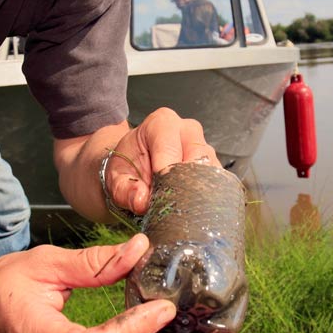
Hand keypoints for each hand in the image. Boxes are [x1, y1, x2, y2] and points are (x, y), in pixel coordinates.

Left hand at [103, 108, 218, 215]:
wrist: (135, 167)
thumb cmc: (127, 166)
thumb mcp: (116, 178)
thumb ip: (125, 189)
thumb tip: (142, 201)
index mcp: (162, 123)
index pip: (170, 147)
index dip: (164, 173)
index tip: (157, 195)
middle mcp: (188, 131)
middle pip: (196, 158)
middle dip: (182, 185)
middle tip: (168, 206)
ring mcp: (205, 148)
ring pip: (210, 172)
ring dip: (195, 194)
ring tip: (177, 208)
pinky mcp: (214, 166)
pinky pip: (216, 183)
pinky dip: (203, 198)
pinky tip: (189, 208)